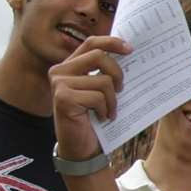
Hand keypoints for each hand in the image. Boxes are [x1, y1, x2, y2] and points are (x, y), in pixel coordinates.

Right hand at [49, 35, 131, 161]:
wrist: (82, 148)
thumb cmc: (94, 118)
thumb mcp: (101, 91)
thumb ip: (106, 72)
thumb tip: (130, 53)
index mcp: (70, 65)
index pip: (91, 43)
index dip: (111, 42)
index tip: (130, 49)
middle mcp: (60, 71)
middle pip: (99, 56)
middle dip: (117, 73)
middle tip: (122, 90)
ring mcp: (59, 84)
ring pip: (102, 80)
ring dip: (113, 100)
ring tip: (109, 111)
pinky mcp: (63, 98)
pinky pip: (97, 97)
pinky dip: (106, 109)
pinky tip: (101, 118)